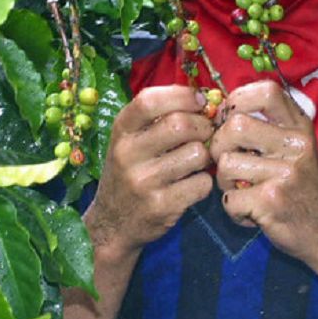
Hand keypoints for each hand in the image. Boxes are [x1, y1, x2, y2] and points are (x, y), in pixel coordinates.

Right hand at [86, 85, 213, 260]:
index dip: (182, 95)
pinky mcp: (161, 206)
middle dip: (203, 125)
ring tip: (195, 162)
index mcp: (120, 131)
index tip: (200, 100)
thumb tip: (203, 98)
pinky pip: (202, 183)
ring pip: (196, 154)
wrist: (111, 223)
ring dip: (205, 156)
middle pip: (180, 125)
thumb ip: (157, 118)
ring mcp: (144, 182)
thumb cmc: (128, 172)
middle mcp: (127, 154)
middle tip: (206, 133)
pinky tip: (191, 184)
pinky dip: (204, 182)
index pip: (149, 100)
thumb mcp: (129, 140)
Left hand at [209, 80, 317, 263]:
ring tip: (241, 190)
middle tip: (227, 161)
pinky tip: (250, 211)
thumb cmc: (301, 187)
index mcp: (300, 127)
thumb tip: (220, 109)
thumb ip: (268, 125)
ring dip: (224, 181)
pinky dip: (232, 209)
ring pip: (226, 163)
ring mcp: (285, 173)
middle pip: (235, 125)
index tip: (230, 118)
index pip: (267, 91)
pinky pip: (228, 197)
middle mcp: (296, 145)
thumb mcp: (296, 148)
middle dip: (219, 145)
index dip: (238, 100)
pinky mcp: (271, 201)